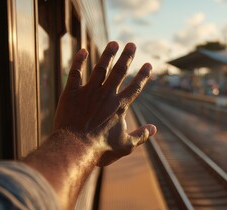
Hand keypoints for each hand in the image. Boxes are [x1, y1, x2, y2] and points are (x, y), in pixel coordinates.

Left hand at [54, 41, 155, 165]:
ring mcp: (89, 92)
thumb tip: (155, 128)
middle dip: (127, 57)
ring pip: (100, 68)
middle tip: (132, 44)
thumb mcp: (126, 146)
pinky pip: (75, 73)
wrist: (75, 147)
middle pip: (119, 71)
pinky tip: (83, 51)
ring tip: (114, 43)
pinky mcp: (72, 93)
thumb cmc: (101, 149)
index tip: (148, 64)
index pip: (135, 87)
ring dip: (108, 55)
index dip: (143, 75)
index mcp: (120, 106)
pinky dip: (79, 61)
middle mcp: (106, 94)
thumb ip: (141, 135)